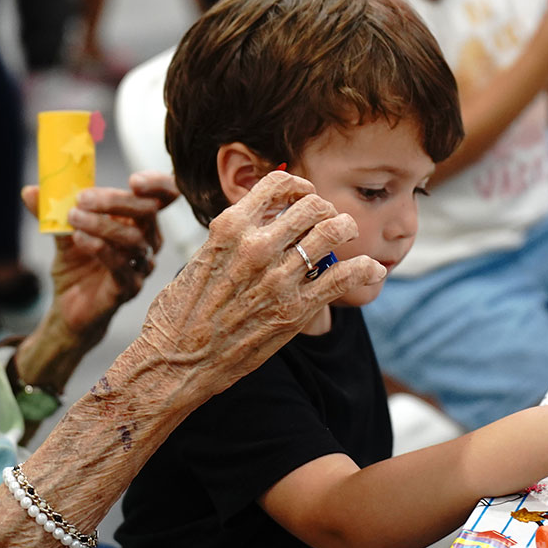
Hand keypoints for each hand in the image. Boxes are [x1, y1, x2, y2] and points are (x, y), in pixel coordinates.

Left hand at [20, 170, 177, 342]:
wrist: (69, 308)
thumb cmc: (76, 267)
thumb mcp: (63, 233)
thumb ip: (52, 212)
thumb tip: (29, 190)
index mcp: (138, 222)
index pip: (162, 197)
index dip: (157, 185)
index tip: (133, 179)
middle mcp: (146, 242)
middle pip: (148, 213)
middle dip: (116, 201)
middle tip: (83, 198)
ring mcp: (140, 267)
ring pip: (134, 239)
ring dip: (102, 225)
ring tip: (73, 218)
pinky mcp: (128, 288)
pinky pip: (121, 266)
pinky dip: (100, 248)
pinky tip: (79, 239)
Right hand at [129, 170, 385, 403]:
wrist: (175, 363)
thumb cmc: (180, 314)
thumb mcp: (200, 258)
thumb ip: (232, 238)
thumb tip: (260, 222)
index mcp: (229, 228)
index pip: (277, 184)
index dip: (297, 185)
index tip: (303, 195)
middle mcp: (257, 246)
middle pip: (313, 205)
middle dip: (325, 209)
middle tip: (326, 220)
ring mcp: (279, 278)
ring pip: (334, 232)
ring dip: (347, 230)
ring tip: (347, 237)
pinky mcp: (296, 311)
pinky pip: (345, 277)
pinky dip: (366, 269)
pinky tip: (372, 269)